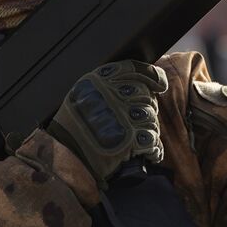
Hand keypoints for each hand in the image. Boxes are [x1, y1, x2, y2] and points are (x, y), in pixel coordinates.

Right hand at [47, 60, 167, 186]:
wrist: (66, 158)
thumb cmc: (73, 129)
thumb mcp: (81, 95)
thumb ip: (107, 85)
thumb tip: (144, 83)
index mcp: (98, 80)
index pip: (135, 68)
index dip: (153, 76)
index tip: (160, 84)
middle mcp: (110, 94)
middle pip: (146, 96)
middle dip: (147, 110)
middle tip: (136, 124)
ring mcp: (121, 115)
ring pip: (151, 118)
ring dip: (148, 131)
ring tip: (138, 140)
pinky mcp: (129, 138)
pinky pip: (151, 139)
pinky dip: (153, 148)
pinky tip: (149, 152)